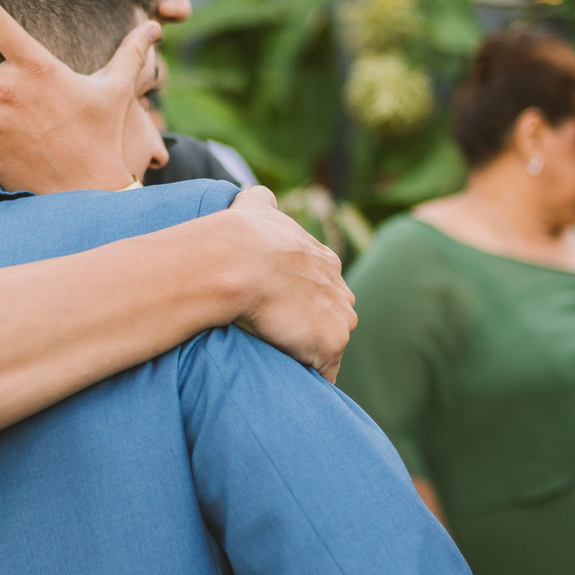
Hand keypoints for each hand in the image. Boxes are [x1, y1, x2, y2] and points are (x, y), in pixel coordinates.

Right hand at [225, 186, 355, 381]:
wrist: (236, 261)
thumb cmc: (239, 236)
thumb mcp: (254, 207)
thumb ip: (262, 201)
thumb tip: (259, 194)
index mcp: (323, 260)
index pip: (321, 289)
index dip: (300, 303)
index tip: (278, 312)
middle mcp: (339, 287)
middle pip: (331, 318)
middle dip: (310, 329)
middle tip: (277, 338)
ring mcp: (338, 316)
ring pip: (328, 344)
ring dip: (309, 354)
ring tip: (280, 362)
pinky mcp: (330, 342)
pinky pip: (323, 372)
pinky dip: (307, 377)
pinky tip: (286, 381)